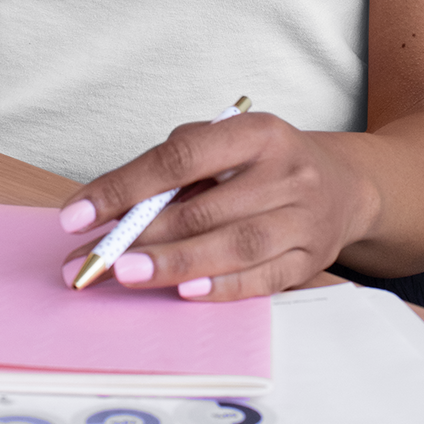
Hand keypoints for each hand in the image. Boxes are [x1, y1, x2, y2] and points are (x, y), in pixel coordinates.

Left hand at [59, 112, 371, 300]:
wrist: (343, 186)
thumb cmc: (267, 163)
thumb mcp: (231, 142)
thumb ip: (180, 167)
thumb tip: (116, 206)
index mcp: (258, 131)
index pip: (182, 156)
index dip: (127, 185)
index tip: (80, 213)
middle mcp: (286, 172)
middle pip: (205, 207)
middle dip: (141, 235)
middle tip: (93, 258)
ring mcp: (303, 218)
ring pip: (232, 245)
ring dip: (174, 263)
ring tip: (127, 275)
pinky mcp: (310, 260)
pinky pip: (260, 278)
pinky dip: (220, 287)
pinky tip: (185, 292)